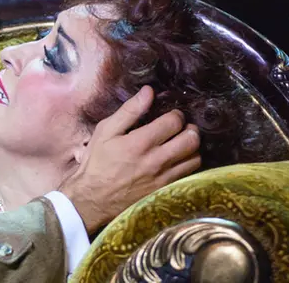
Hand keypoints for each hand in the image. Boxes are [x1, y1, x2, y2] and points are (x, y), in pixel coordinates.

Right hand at [59, 86, 200, 233]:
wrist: (93, 198)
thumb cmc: (97, 162)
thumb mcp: (105, 131)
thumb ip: (129, 110)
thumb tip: (148, 91)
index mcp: (140, 142)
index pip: (174, 122)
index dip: (176, 114)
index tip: (171, 115)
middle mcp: (156, 160)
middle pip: (191, 139)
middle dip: (190, 129)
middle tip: (182, 128)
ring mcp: (163, 178)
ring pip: (195, 158)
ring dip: (191, 148)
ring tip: (181, 144)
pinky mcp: (165, 190)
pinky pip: (189, 175)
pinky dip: (188, 165)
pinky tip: (177, 161)